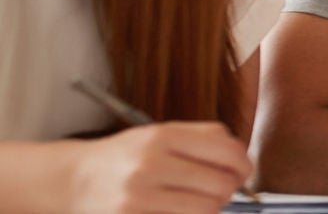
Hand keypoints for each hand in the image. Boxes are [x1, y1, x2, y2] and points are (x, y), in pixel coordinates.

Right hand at [63, 122, 252, 213]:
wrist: (72, 181)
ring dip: (209, 208)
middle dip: (227, 190)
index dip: (243, 166)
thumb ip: (204, 138)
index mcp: (162, 136)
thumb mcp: (159, 134)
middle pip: (222, 184)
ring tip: (194, 201)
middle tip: (215, 190)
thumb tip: (242, 157)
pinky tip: (176, 211)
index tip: (240, 172)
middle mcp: (150, 164)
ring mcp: (139, 196)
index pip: (228, 152)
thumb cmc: (124, 158)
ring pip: (208, 209)